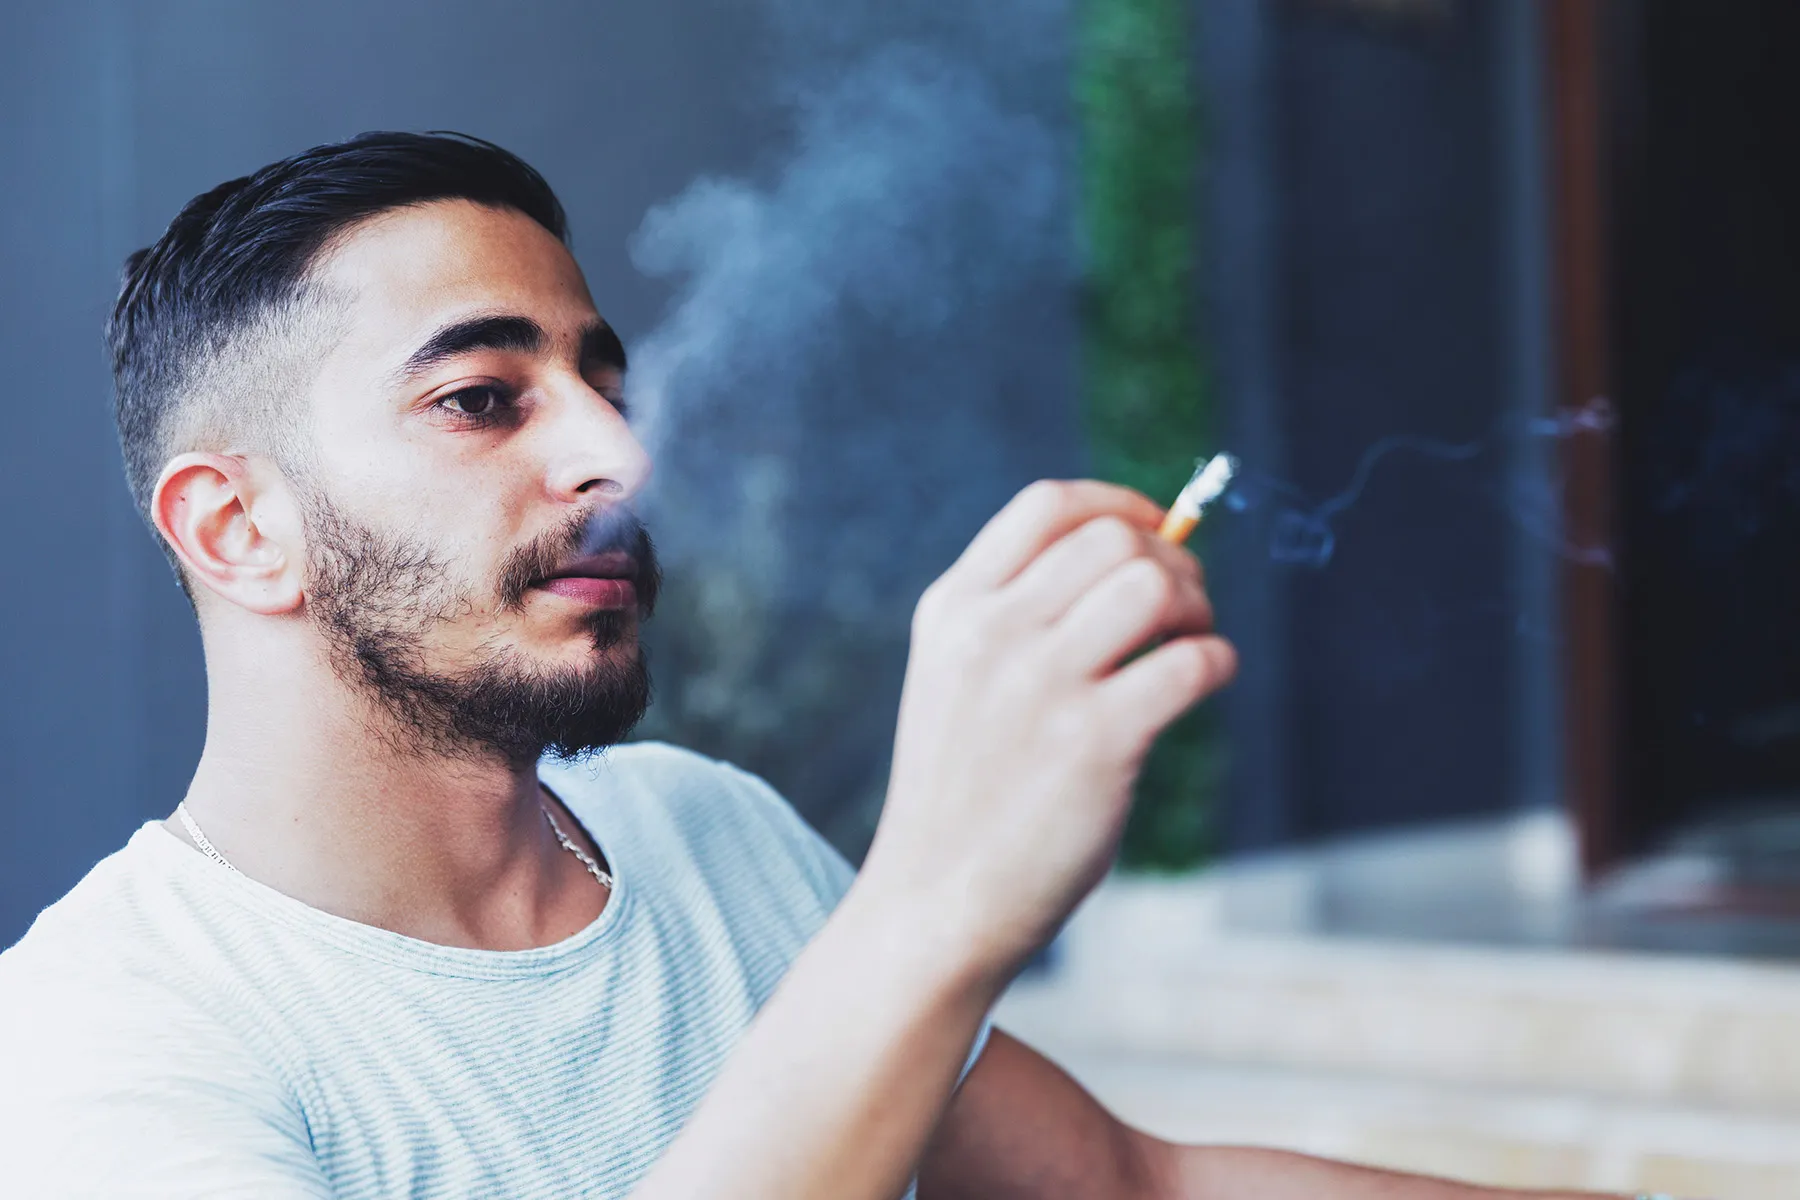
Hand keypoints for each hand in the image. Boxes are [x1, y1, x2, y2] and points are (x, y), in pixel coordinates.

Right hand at [862, 479, 1236, 981]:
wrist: (936, 901)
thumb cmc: (962, 792)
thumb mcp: (953, 680)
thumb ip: (1012, 616)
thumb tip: (1134, 555)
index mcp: (953, 610)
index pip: (1046, 507)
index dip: (1117, 503)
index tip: (1153, 525)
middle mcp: (991, 635)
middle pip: (1113, 539)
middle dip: (1170, 560)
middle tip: (1183, 607)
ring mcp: (1040, 685)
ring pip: (1153, 585)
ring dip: (1196, 605)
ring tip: (1189, 641)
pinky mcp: (1094, 743)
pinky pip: (1189, 663)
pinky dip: (1215, 663)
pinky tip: (1202, 684)